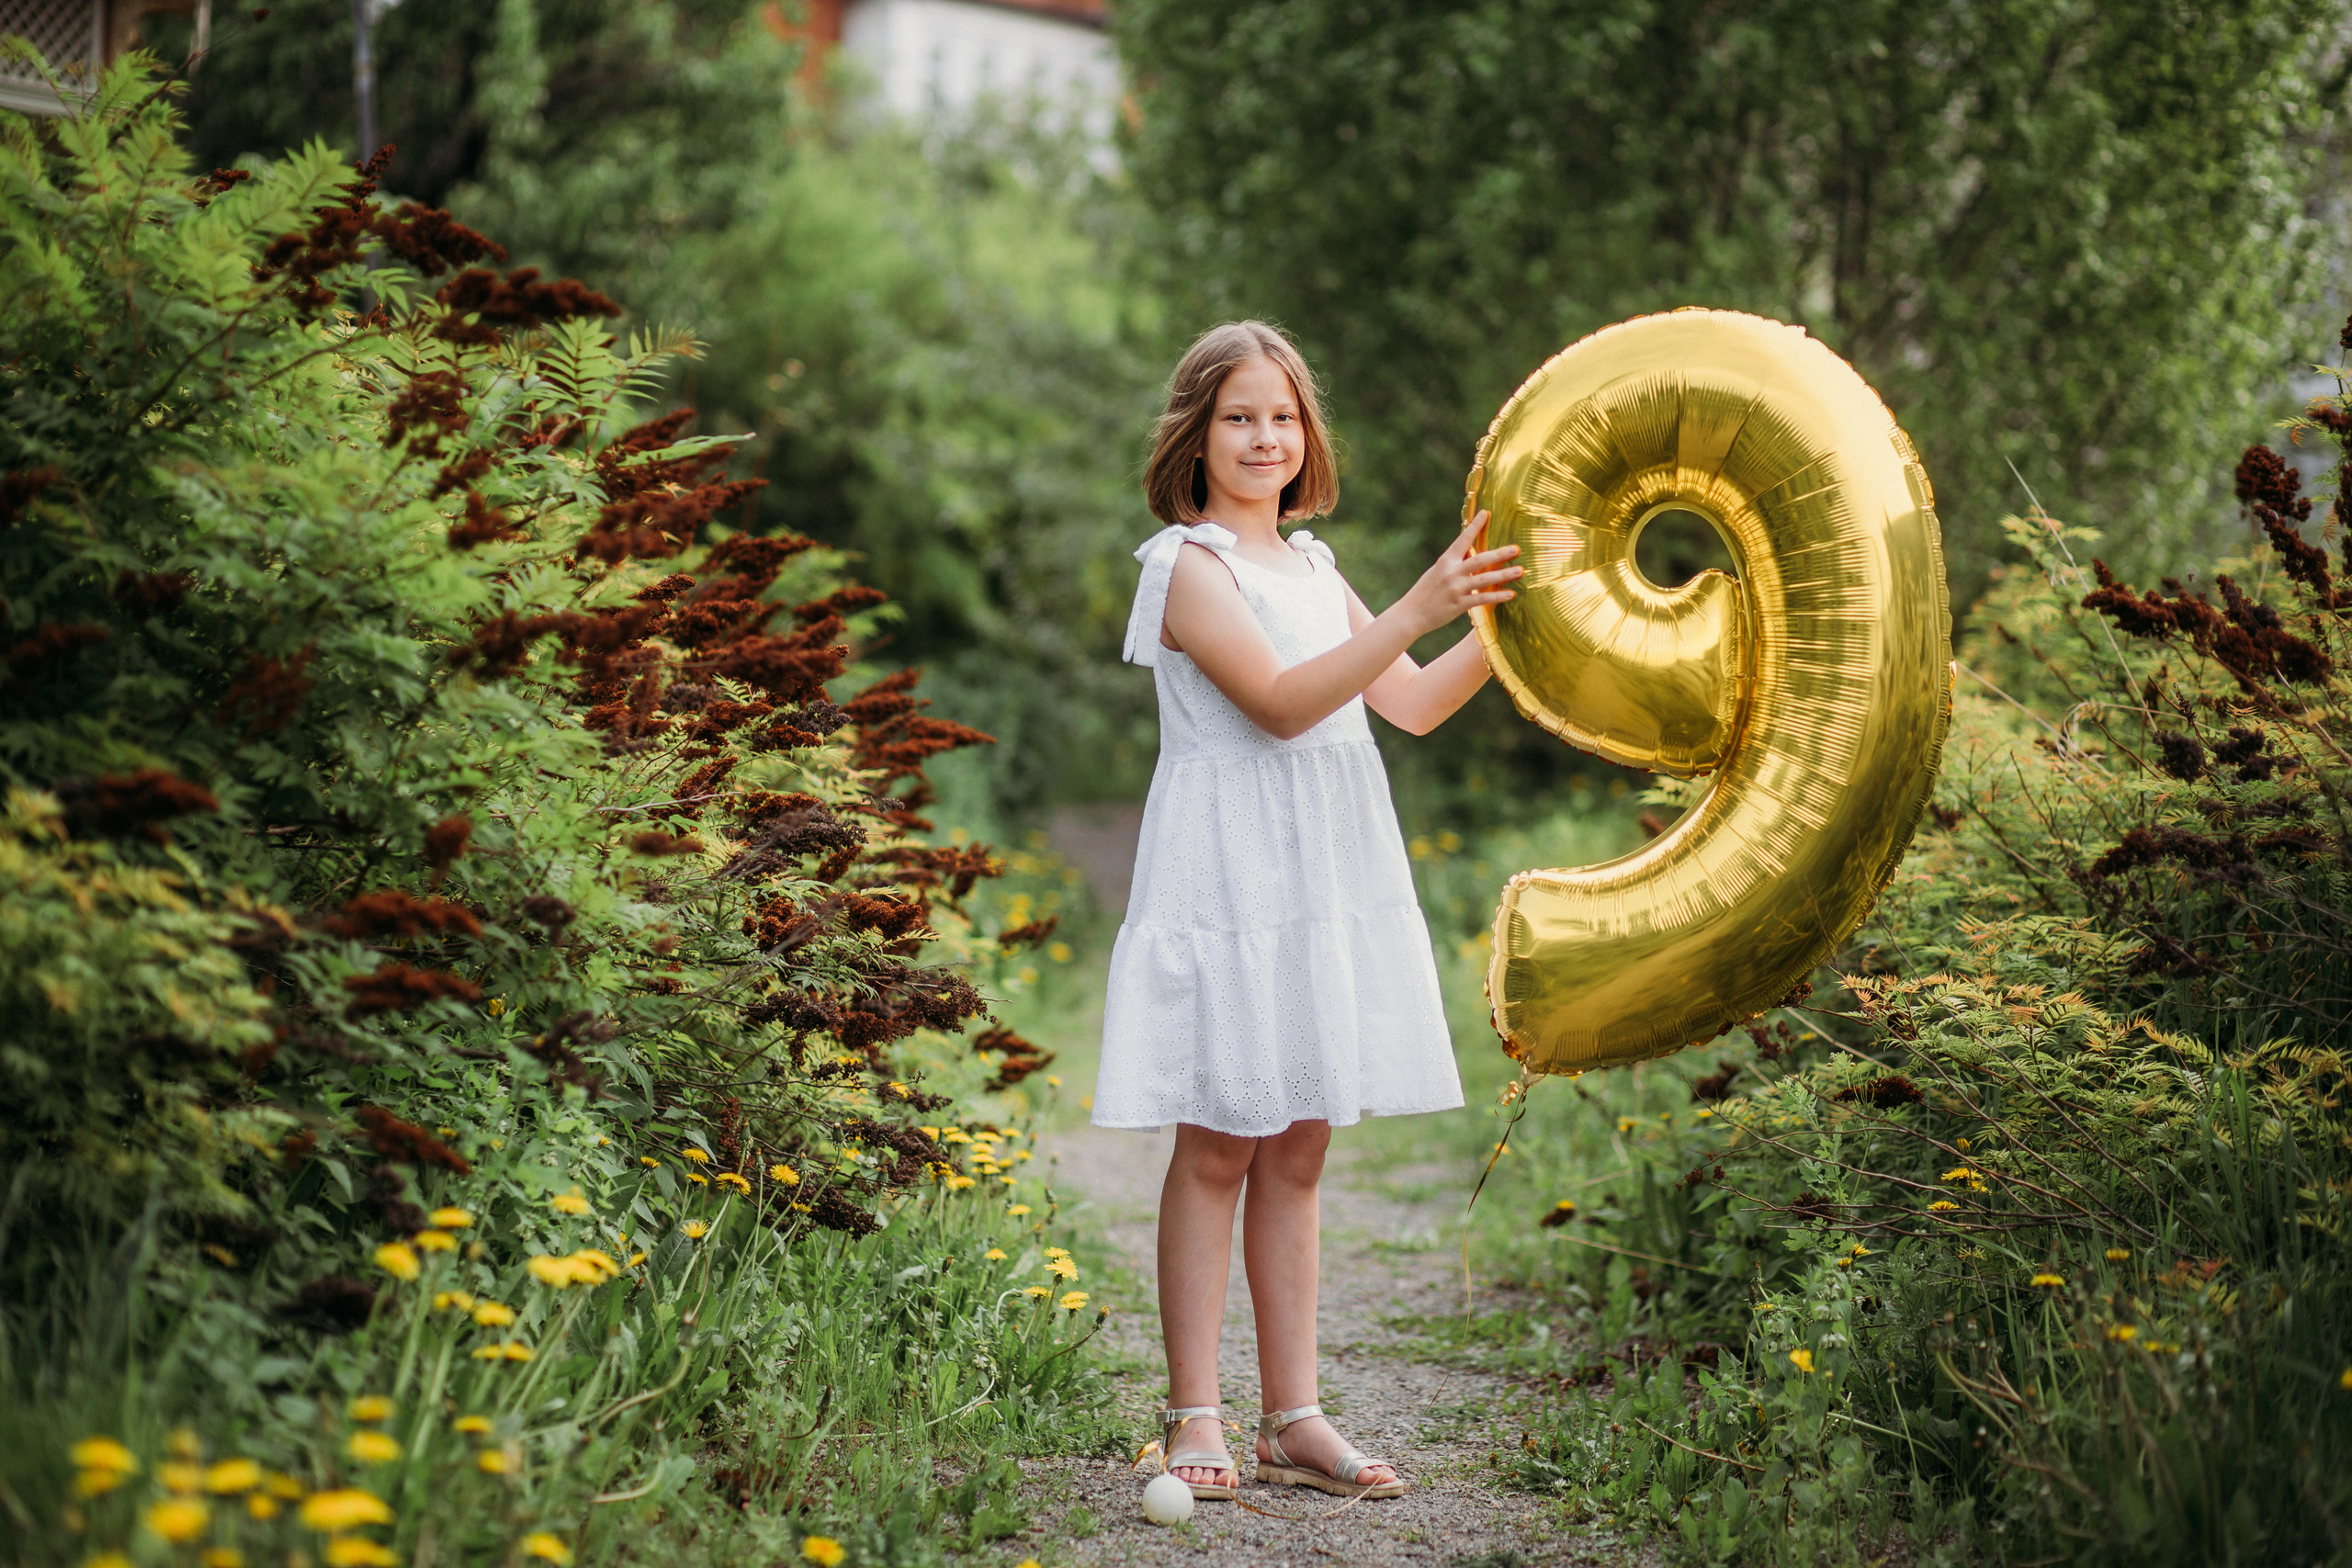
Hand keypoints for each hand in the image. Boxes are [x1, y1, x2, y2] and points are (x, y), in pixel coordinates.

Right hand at [1401, 511, 1520, 633]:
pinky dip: (1497, 596)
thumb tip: (1472, 553)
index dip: (1475, 526)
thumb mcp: (1437, 572)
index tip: (1486, 513)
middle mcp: (1451, 572)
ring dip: (1504, 575)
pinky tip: (1510, 594)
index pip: (1463, 540)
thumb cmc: (1425, 592)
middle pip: (1479, 560)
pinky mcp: (1459, 604)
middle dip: (1499, 554)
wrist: (1411, 614)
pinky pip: (1482, 599)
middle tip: (1516, 549)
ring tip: (1520, 570)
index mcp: (1446, 561)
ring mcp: (1455, 588)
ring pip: (1484, 579)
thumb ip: (1455, 563)